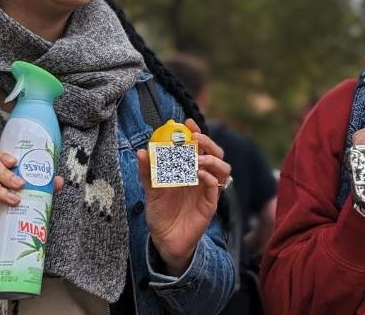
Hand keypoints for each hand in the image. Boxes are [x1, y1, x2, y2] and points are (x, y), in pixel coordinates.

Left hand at [136, 119, 230, 275]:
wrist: (164, 241)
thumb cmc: (160, 213)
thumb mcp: (150, 190)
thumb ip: (148, 172)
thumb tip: (141, 151)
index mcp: (190, 170)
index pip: (199, 146)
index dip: (196, 133)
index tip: (188, 122)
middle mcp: (202, 177)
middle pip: (216, 153)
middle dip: (207, 142)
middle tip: (195, 138)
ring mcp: (208, 190)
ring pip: (223, 168)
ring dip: (212, 159)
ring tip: (197, 159)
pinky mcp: (211, 204)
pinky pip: (217, 187)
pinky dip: (210, 177)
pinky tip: (198, 175)